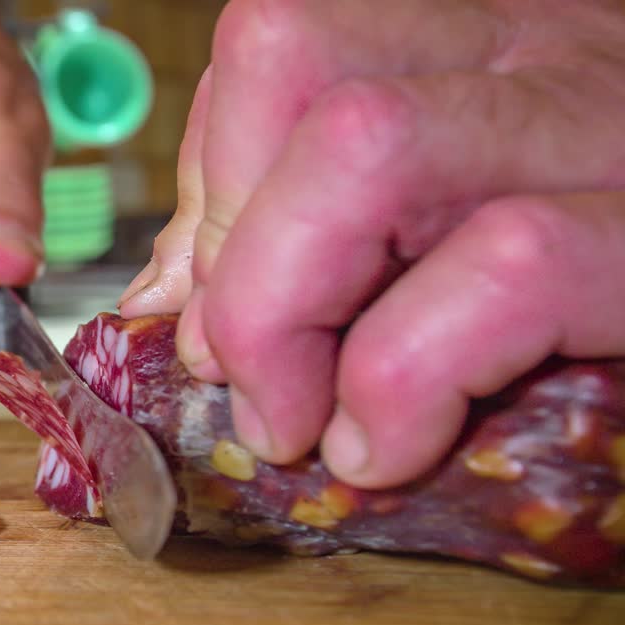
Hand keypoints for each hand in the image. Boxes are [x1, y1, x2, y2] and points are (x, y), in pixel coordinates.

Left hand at [119, 0, 624, 488]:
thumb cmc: (606, 268)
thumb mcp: (455, 217)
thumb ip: (318, 231)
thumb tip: (178, 286)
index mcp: (480, 34)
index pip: (278, 37)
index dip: (211, 177)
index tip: (211, 297)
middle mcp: (544, 44)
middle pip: (289, 53)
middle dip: (226, 238)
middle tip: (244, 368)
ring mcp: (611, 128)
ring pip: (365, 144)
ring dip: (284, 307)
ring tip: (303, 420)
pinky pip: (502, 269)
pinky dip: (406, 381)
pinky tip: (392, 449)